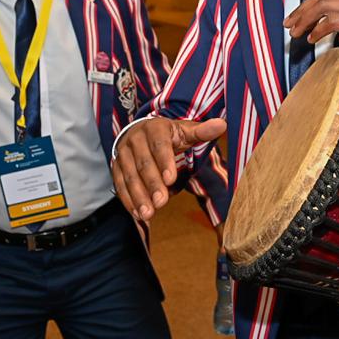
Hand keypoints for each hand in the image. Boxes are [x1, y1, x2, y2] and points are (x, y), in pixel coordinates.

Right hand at [111, 116, 226, 219]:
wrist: (143, 133)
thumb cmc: (169, 135)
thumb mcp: (185, 131)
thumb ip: (202, 132)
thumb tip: (221, 125)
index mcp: (154, 128)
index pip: (159, 145)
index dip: (164, 162)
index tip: (171, 179)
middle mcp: (135, 139)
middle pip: (143, 163)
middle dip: (152, 184)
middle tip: (161, 202)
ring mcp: (123, 153)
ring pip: (129, 176)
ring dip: (138, 196)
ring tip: (148, 213)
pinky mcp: (116, 167)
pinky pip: (119, 184)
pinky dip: (128, 200)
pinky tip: (137, 213)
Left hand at [283, 0, 338, 96]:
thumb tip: (332, 33)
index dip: (306, 7)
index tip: (293, 20)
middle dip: (301, 12)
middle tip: (289, 26)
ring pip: (325, 7)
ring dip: (306, 20)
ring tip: (297, 34)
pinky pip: (334, 21)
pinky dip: (320, 29)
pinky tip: (313, 39)